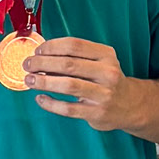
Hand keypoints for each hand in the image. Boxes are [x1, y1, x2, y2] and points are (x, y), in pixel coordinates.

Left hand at [23, 36, 158, 135]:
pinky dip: (50, 103)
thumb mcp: (99, 62)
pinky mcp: (97, 113)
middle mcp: (107, 73)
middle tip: (28, 65)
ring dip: (44, 82)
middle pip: (68, 64)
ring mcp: (103, 94)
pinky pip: (68, 108)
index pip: (74, 45)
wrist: (130, 105)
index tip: (38, 51)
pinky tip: (40, 98)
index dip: (52, 46)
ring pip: (67, 86)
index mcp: (106, 55)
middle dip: (42, 63)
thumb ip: (75, 58)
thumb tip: (41, 56)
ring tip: (29, 80)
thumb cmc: (106, 80)